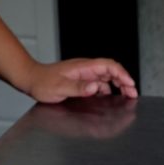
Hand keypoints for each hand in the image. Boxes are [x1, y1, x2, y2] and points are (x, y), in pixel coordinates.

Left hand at [22, 58, 138, 102]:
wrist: (30, 79)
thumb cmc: (42, 82)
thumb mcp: (60, 87)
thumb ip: (79, 88)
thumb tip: (96, 87)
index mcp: (83, 67)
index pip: (109, 66)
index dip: (122, 74)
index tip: (130, 85)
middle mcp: (85, 69)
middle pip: (111, 71)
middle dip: (124, 81)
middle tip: (133, 94)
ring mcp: (83, 74)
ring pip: (106, 77)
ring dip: (117, 85)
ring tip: (125, 96)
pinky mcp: (80, 81)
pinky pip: (98, 83)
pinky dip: (106, 90)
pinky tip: (108, 98)